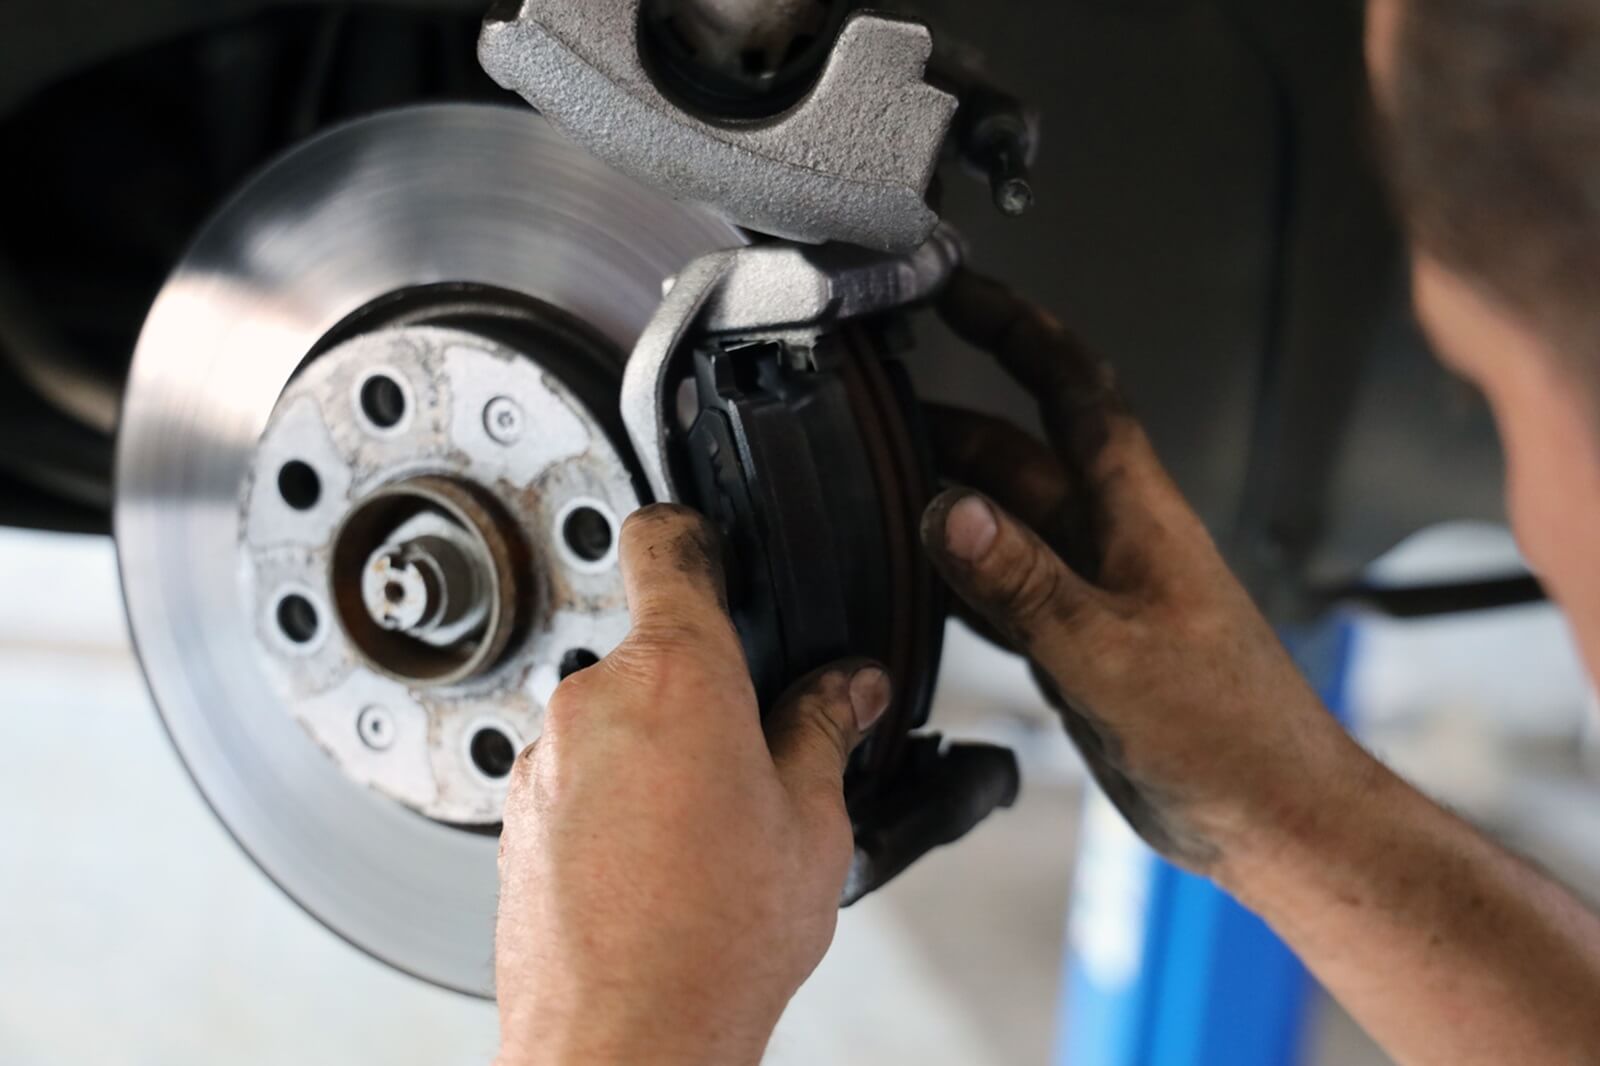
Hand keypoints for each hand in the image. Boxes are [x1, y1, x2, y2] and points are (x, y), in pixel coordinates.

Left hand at [494, 504, 891, 1065]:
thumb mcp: (810, 825)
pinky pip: (575, 775)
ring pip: (614, 720)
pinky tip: (654, 863)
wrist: (622, 1041)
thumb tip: (848, 690)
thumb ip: (823, 732)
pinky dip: (612, 797)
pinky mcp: (516, 814)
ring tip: (703, 833)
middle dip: (703, 689)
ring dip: (656, 750)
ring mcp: (545, 759)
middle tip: (752, 758)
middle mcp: (593, 701)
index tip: (710, 547)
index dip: (694, 535)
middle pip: (652, 651)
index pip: (666, 544)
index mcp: (677, 674)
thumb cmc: (715, 942)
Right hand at [920, 269, 1365, 877]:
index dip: (1014, 327)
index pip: (1071, 388)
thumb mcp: (1112, 653)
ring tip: (872, 487)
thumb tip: (949, 509)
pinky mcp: (1081, 644)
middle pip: (1019, 453)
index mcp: (1136, 513)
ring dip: (945, 499)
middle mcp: (1113, 538)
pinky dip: (958, 576)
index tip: (955, 287)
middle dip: (948, 421)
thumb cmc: (1230, 735)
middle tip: (872, 411)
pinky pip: (1005, 588)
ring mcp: (1094, 592)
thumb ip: (1025, 582)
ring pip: (1006, 520)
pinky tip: (916, 584)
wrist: (1273, 817)